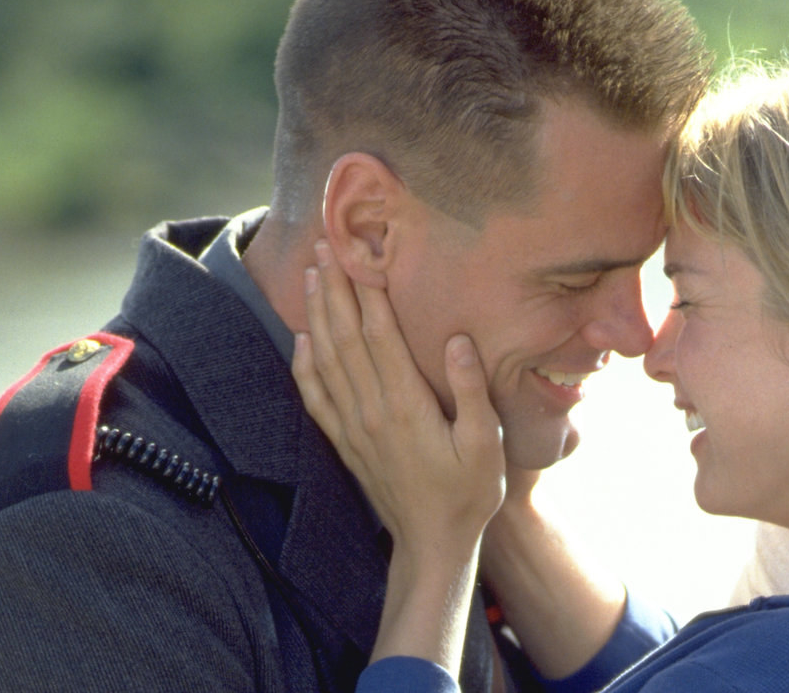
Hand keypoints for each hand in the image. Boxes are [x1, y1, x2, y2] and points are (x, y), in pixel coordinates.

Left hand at [291, 241, 504, 556]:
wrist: (432, 544)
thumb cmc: (469, 494)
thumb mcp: (487, 444)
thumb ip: (471, 391)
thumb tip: (457, 339)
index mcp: (406, 405)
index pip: (381, 335)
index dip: (370, 291)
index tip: (364, 252)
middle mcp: (372, 411)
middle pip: (346, 337)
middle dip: (336, 287)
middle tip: (327, 245)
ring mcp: (354, 427)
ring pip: (326, 359)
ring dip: (318, 314)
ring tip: (314, 275)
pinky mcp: (346, 443)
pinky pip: (316, 397)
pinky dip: (304, 364)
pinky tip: (301, 340)